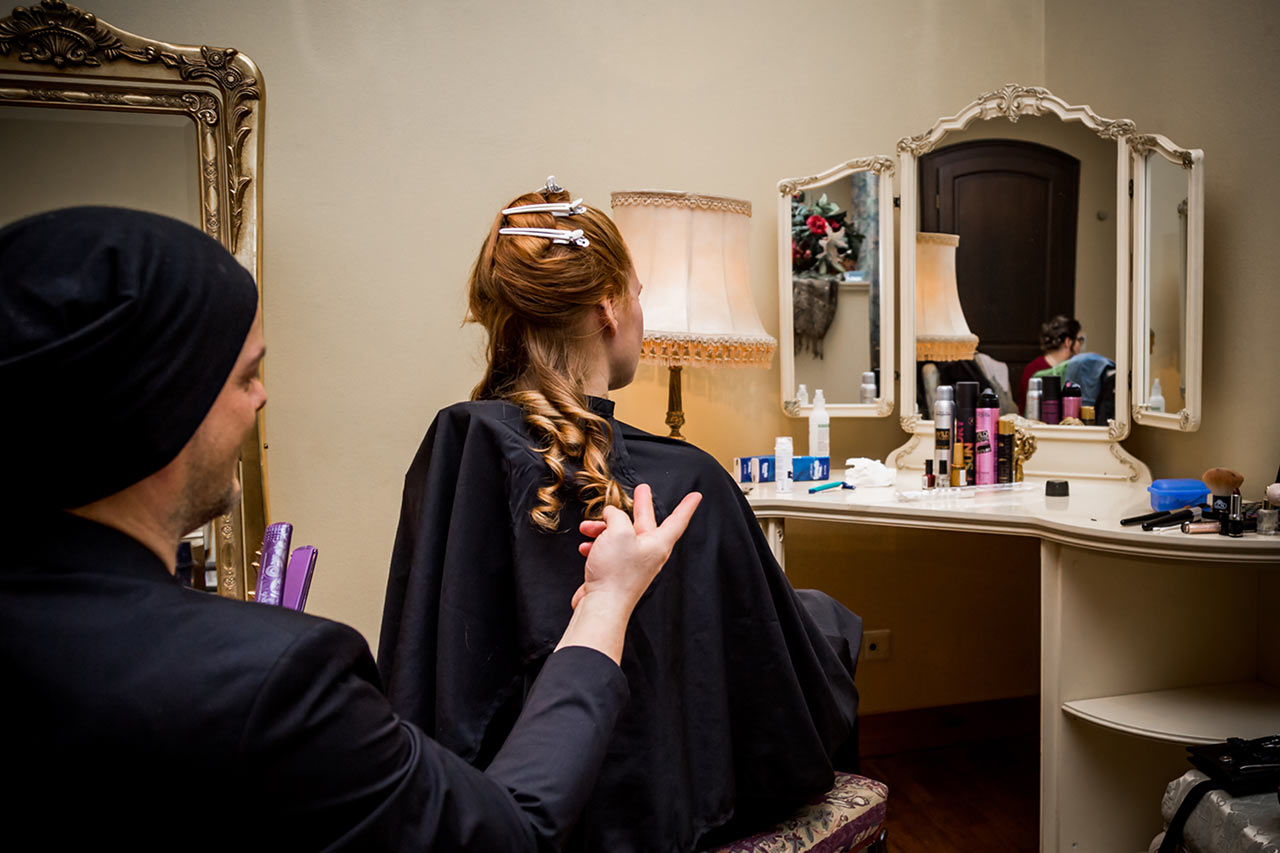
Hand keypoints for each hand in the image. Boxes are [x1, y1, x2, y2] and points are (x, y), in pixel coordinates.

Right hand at [571, 484, 699, 610]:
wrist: (602, 607)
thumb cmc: (616, 573)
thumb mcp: (619, 532)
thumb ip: (617, 516)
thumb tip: (612, 515)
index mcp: (658, 543)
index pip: (677, 520)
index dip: (687, 506)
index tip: (696, 496)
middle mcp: (648, 553)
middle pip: (645, 523)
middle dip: (641, 506)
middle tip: (641, 490)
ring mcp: (632, 564)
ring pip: (620, 536)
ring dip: (603, 529)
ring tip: (588, 526)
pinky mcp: (616, 572)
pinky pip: (609, 551)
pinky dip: (597, 545)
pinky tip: (586, 546)